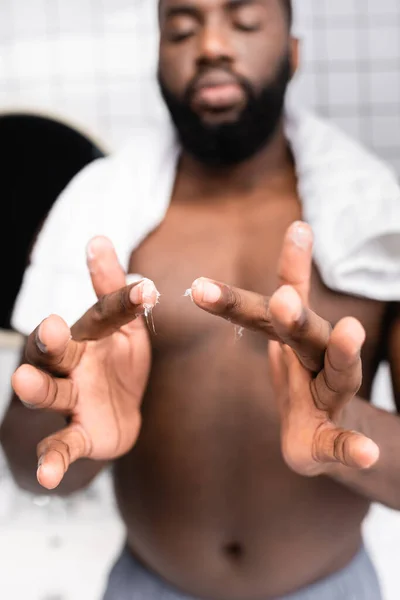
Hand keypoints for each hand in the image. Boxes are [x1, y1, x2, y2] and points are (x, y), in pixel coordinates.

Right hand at [12, 237, 157, 489]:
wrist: (110, 414)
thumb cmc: (114, 363)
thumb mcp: (121, 329)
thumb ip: (114, 290)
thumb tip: (98, 237)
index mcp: (89, 336)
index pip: (103, 315)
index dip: (123, 302)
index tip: (146, 289)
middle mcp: (72, 364)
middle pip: (58, 350)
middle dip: (52, 339)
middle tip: (49, 327)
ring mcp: (70, 400)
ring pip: (50, 392)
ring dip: (38, 389)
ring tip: (26, 382)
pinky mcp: (75, 435)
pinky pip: (60, 447)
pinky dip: (51, 462)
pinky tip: (46, 478)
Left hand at [190, 221, 379, 474]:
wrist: (320, 433)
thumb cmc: (296, 384)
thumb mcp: (275, 340)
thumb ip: (251, 308)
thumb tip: (217, 272)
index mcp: (290, 340)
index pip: (263, 311)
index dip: (242, 293)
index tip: (255, 251)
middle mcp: (314, 359)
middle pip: (305, 334)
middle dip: (294, 316)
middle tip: (283, 299)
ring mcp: (328, 395)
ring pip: (337, 373)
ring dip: (341, 353)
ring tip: (351, 331)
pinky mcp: (333, 435)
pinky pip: (343, 441)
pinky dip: (354, 446)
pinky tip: (368, 452)